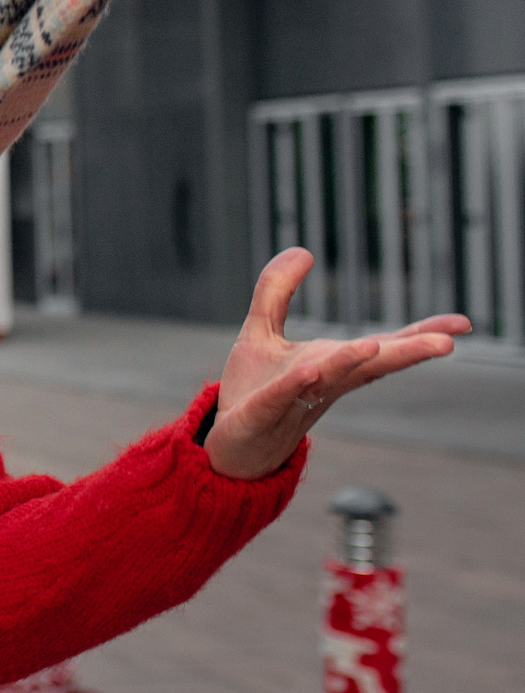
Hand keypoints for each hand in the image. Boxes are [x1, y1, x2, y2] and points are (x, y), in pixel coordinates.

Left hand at [204, 248, 467, 478]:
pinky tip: (310, 371)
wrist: (231, 442)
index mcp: (333, 363)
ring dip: (351, 363)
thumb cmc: (254, 389)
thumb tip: (304, 250)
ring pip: (328, 380)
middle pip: (371, 366)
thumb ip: (277, 290)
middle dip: (406, 354)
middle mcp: (323, 382)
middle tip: (447, 345)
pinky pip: (282, 396)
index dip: (421, 335)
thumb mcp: (261, 330)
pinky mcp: (262, 412)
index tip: (461, 325)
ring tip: (375, 345)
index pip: (384, 347)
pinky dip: (297, 384)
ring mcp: (295, 399)